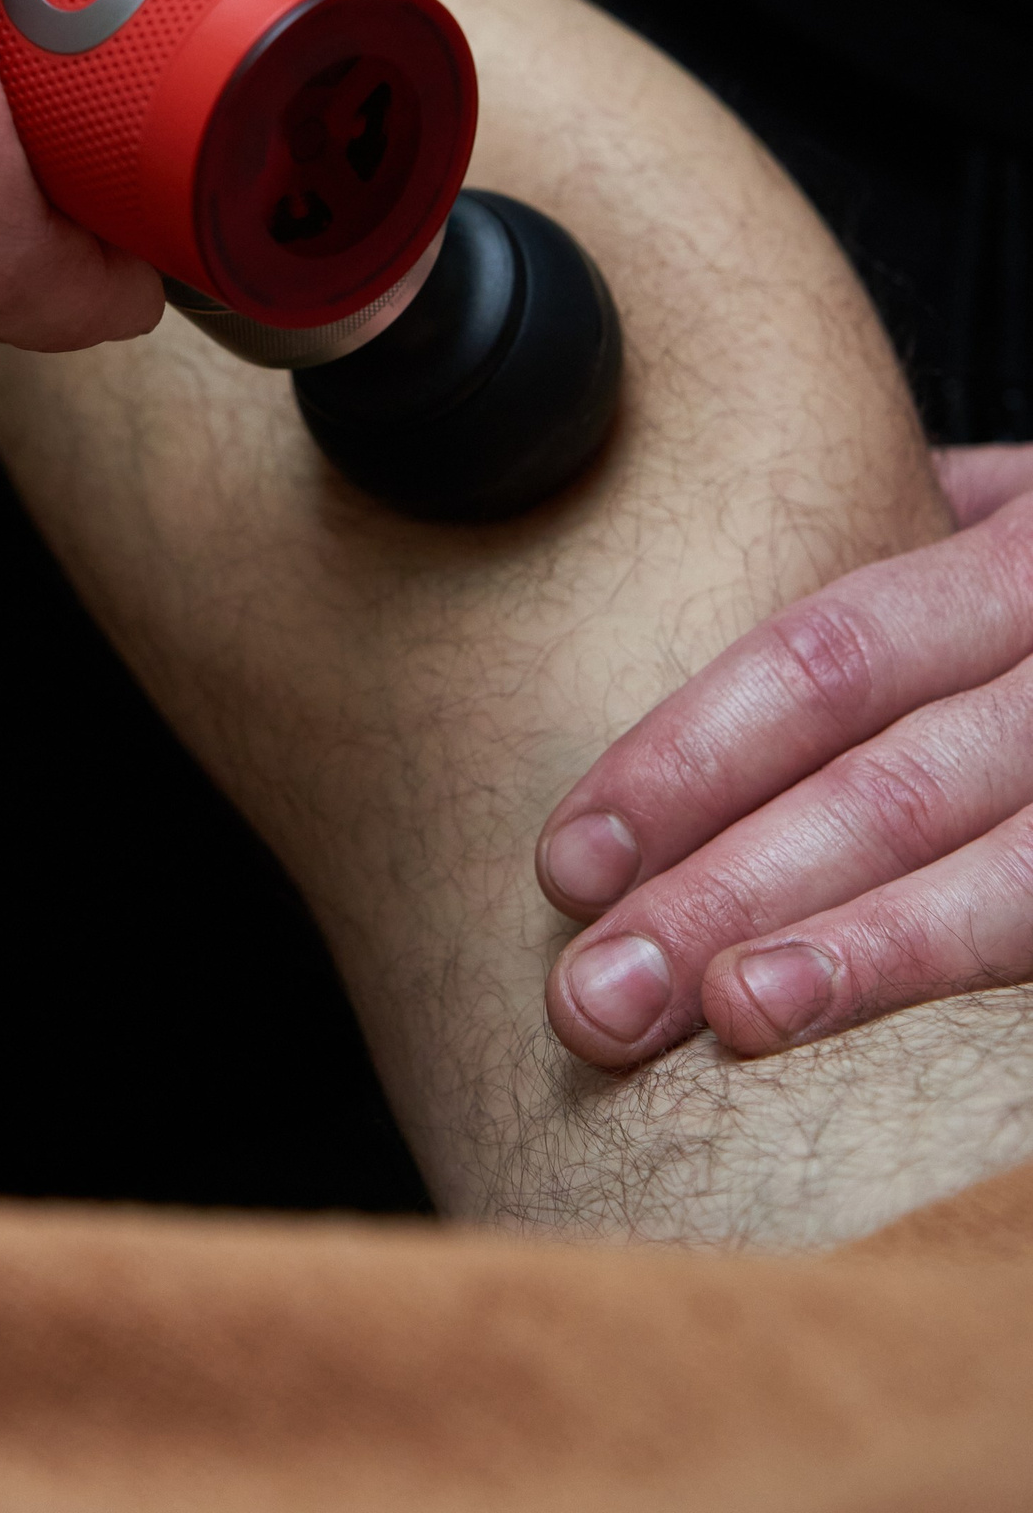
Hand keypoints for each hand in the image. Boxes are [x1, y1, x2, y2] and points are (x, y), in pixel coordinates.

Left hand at [536, 445, 1032, 1064]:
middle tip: (592, 999)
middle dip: (725, 894)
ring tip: (722, 1022)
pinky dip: (973, 992)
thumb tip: (727, 575)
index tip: (571, 858)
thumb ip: (909, 544)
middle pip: (890, 784)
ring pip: (1010, 882)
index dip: (690, 756)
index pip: (826, 655)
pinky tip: (878, 1046)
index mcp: (1027, 555)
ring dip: (856, 962)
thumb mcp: (1028, 512)